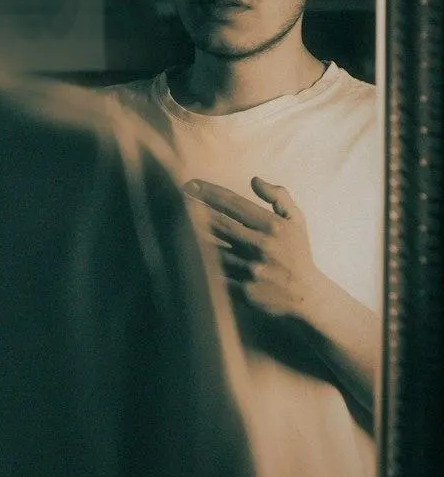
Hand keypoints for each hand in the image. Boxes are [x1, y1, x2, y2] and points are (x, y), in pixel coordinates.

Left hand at [182, 176, 321, 322]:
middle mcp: (260, 246)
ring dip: (191, 235)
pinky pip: (214, 275)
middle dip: (193, 209)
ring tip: (171, 221)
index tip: (189, 184)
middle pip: (218, 223)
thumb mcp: (296, 221)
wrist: (305, 296)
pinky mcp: (243, 290)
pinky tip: (181, 253)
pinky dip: (198, 264)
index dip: (208, 192)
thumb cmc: (297, 253)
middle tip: (172, 197)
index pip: (233, 203)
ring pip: (212, 248)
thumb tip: (254, 180)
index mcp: (271, 227)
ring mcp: (251, 269)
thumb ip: (279, 196)